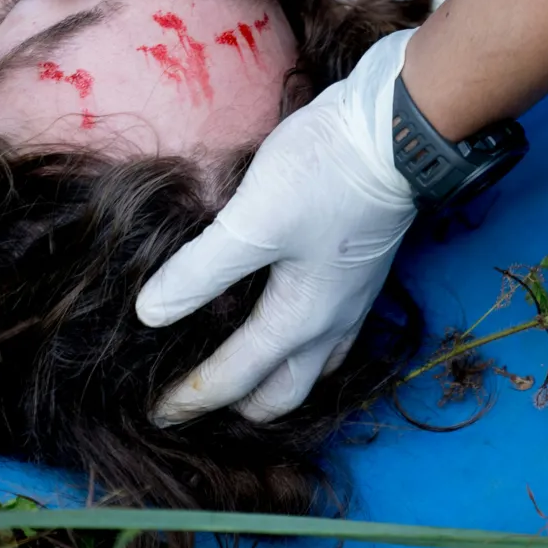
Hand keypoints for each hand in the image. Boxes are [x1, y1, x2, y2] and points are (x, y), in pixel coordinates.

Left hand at [137, 28, 418, 423]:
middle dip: (240, 407)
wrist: (396, 132)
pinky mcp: (359, 272)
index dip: (192, 399)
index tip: (156, 415)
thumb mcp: (251, 223)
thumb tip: (151, 314)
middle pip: (284, 393)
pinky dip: (298, 349)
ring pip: (312, 367)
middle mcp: (332, 324)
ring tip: (239, 375)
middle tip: (196, 404)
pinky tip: (280, 321)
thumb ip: (200, 271)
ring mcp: (353, 299)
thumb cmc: (323, 176)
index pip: (237, 378)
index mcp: (301, 321)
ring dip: (276, 382)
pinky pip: (328, 336)